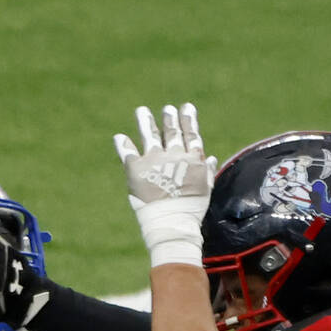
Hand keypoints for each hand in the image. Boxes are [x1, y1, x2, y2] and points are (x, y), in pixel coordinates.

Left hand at [113, 103, 215, 267]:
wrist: (172, 222)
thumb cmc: (191, 210)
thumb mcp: (205, 189)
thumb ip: (206, 170)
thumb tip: (211, 157)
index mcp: (192, 159)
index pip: (191, 134)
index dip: (188, 120)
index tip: (186, 108)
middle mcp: (173, 155)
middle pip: (171, 132)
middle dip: (169, 119)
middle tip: (167, 109)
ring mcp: (154, 160)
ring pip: (150, 135)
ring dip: (145, 122)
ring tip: (142, 111)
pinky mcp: (136, 169)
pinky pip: (128, 152)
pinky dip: (123, 144)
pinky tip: (119, 137)